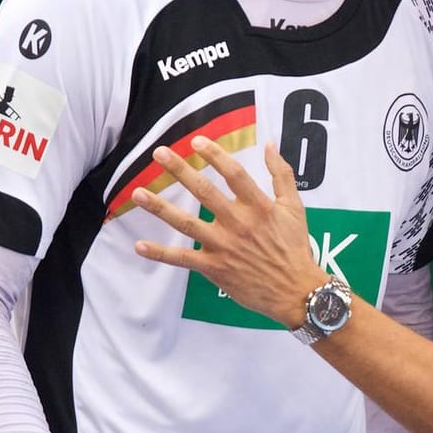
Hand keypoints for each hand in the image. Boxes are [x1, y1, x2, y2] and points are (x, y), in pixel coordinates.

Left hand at [132, 139, 325, 328]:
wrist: (295, 290)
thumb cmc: (294, 247)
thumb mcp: (295, 207)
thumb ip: (281, 174)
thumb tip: (269, 144)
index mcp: (259, 206)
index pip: (233, 174)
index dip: (215, 155)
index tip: (196, 141)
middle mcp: (238, 223)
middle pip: (204, 192)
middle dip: (180, 170)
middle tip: (159, 153)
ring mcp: (223, 246)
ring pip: (186, 224)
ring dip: (160, 208)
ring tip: (137, 192)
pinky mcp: (214, 268)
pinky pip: (183, 259)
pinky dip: (161, 254)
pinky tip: (139, 245)